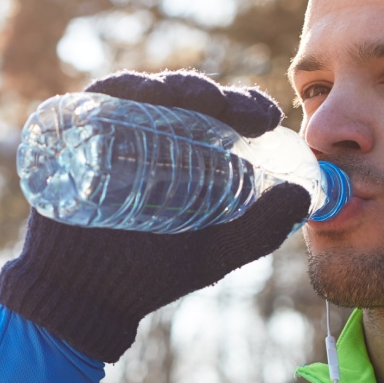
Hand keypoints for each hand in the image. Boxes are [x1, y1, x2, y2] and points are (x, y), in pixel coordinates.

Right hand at [0, 71, 309, 361]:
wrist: (86, 297)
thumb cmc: (150, 273)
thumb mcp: (214, 253)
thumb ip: (259, 230)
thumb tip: (305, 198)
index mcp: (193, 155)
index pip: (226, 117)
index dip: (248, 107)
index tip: (268, 117)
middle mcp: (157, 136)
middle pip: (191, 99)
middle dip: (216, 94)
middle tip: (235, 109)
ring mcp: (117, 132)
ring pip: (149, 91)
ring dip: (173, 86)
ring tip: (193, 96)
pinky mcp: (78, 135)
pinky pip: (99, 100)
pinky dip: (120, 90)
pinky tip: (141, 95)